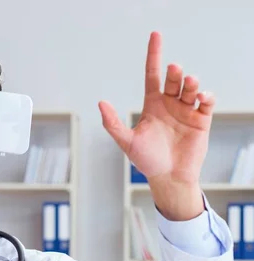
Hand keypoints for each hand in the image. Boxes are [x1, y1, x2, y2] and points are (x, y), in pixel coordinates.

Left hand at [99, 31, 213, 219]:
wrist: (168, 178)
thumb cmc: (147, 161)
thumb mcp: (127, 142)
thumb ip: (113, 123)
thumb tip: (101, 103)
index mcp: (152, 105)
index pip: (153, 74)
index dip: (153, 55)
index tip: (155, 35)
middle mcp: (170, 105)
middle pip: (173, 80)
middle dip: (175, 73)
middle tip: (174, 70)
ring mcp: (186, 111)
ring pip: (190, 88)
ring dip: (191, 83)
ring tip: (190, 83)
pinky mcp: (201, 120)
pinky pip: (206, 103)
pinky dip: (206, 96)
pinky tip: (202, 97)